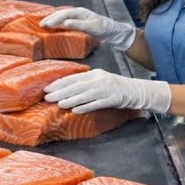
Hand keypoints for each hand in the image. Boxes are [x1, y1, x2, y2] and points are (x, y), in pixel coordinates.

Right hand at [40, 7, 135, 49]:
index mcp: (80, 12)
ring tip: (43, 25)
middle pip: (61, 14)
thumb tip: (64, 23)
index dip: (54, 19)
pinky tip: (53, 27)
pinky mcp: (78, 22)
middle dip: (50, 18)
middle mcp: (77, 13)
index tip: (46, 25)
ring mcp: (77, 17)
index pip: (64, 14)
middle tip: (40, 25)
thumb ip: (78, 24)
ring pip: (62, 17)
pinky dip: (57, 23)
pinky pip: (65, 21)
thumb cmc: (103, 28)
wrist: (112, 31)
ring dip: (52, 20)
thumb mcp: (91, 27)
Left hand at [44, 69, 170, 114]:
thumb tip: (64, 89)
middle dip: (61, 92)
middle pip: (77, 86)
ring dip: (71, 100)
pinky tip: (76, 111)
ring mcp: (107, 89)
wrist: (138, 91)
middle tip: (47, 97)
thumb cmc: (115, 87)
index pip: (73, 78)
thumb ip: (85, 83)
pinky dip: (86, 107)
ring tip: (59, 104)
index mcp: (95, 74)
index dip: (59, 83)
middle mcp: (100, 80)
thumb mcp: (99, 80)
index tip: (46, 88)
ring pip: (86, 95)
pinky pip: (97, 104)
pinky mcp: (114, 99)